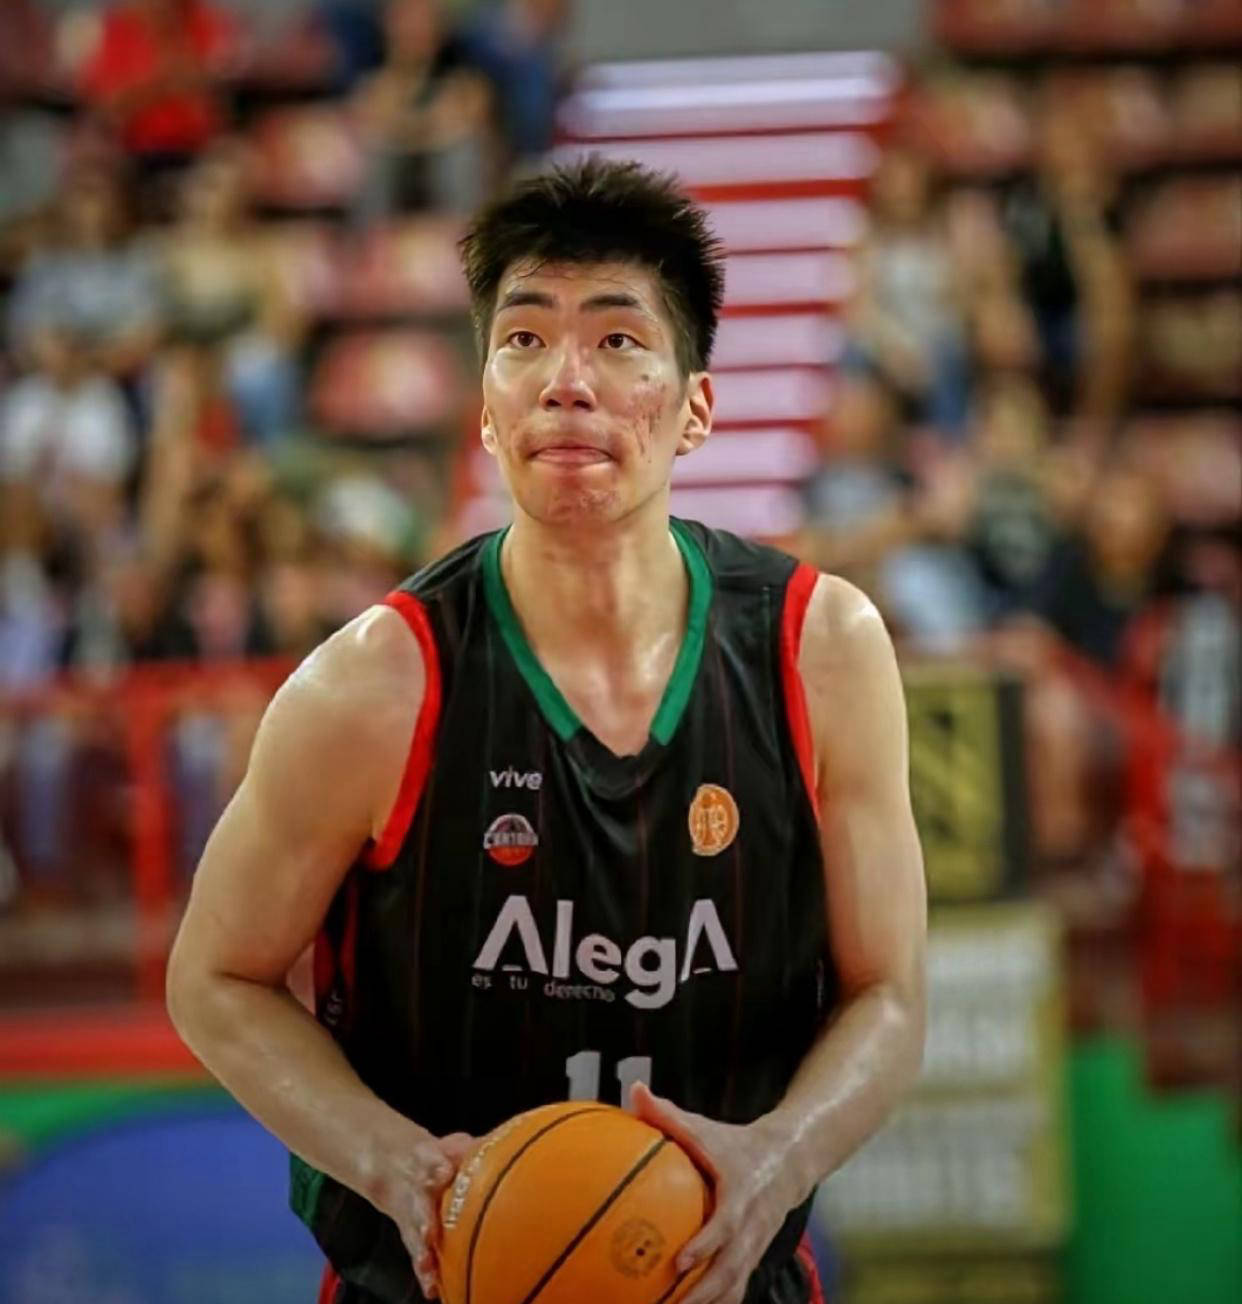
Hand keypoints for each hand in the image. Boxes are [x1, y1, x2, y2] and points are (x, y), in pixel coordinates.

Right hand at [374, 1128, 474, 1298]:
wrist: (394, 1165)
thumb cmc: (437, 1157)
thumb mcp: (451, 1145)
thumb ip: (472, 1148)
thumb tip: (508, 1142)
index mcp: (428, 1161)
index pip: (431, 1161)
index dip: (437, 1166)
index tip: (444, 1172)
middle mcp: (417, 1190)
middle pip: (419, 1202)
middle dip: (424, 1216)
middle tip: (429, 1230)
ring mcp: (412, 1214)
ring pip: (415, 1233)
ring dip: (422, 1250)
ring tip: (428, 1265)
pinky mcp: (411, 1235)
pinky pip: (418, 1255)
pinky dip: (425, 1272)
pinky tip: (432, 1288)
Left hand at [631, 1083, 801, 1303]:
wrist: (788, 1160)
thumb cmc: (736, 1144)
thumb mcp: (705, 1128)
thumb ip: (668, 1114)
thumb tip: (635, 1092)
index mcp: (741, 1195)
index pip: (726, 1226)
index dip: (706, 1245)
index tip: (680, 1262)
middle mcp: (752, 1226)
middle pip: (732, 1269)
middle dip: (704, 1293)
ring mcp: (755, 1246)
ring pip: (734, 1286)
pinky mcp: (753, 1258)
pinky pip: (735, 1288)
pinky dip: (715, 1303)